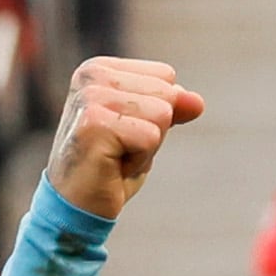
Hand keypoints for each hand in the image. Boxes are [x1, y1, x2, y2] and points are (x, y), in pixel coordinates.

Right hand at [45, 57, 204, 221]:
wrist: (77, 207)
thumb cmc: (110, 168)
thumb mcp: (146, 130)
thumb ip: (171, 108)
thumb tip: (198, 102)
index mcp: (100, 68)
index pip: (166, 76)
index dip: (156, 113)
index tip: (125, 133)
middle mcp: (92, 75)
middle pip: (167, 93)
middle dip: (154, 130)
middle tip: (120, 149)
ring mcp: (90, 97)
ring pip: (162, 114)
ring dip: (147, 147)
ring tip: (116, 157)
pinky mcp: (95, 123)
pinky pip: (151, 137)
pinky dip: (140, 161)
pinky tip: (113, 167)